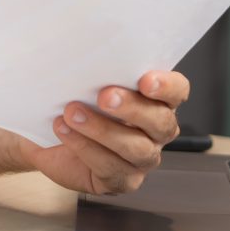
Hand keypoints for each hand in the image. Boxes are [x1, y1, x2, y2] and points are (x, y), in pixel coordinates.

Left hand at [18, 70, 189, 196]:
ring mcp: (143, 158)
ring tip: (73, 113)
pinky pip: (110, 168)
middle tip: (104, 96)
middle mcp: (157, 131)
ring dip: (102, 130)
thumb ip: (98, 70)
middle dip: (132, 108)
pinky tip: (65, 131)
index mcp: (158, 100)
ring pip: (137, 148)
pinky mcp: (123, 180)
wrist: (52, 136)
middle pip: (160, 121)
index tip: (145, 79)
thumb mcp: (87, 81)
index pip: (178, 90)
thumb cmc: (76, 103)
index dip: (167, 86)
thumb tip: (84, 50)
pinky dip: (84, 147)